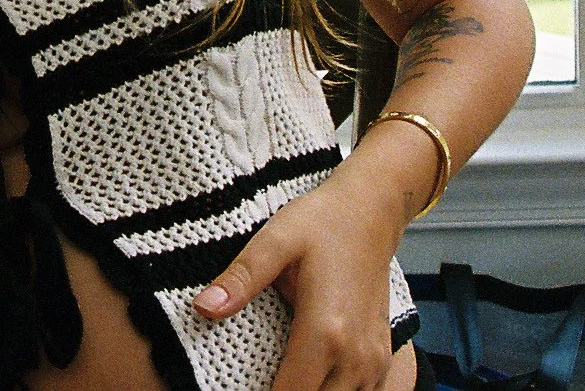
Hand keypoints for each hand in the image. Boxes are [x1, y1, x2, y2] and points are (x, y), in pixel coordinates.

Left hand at [190, 184, 403, 390]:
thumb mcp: (275, 241)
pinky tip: (307, 379)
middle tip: (250, 379)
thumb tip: (203, 308)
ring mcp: (374, 360)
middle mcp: (355, 355)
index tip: (233, 388)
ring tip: (276, 378)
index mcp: (325, 332)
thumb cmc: (322, 223)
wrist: (370, 212)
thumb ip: (240, 279)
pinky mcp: (381, 358)